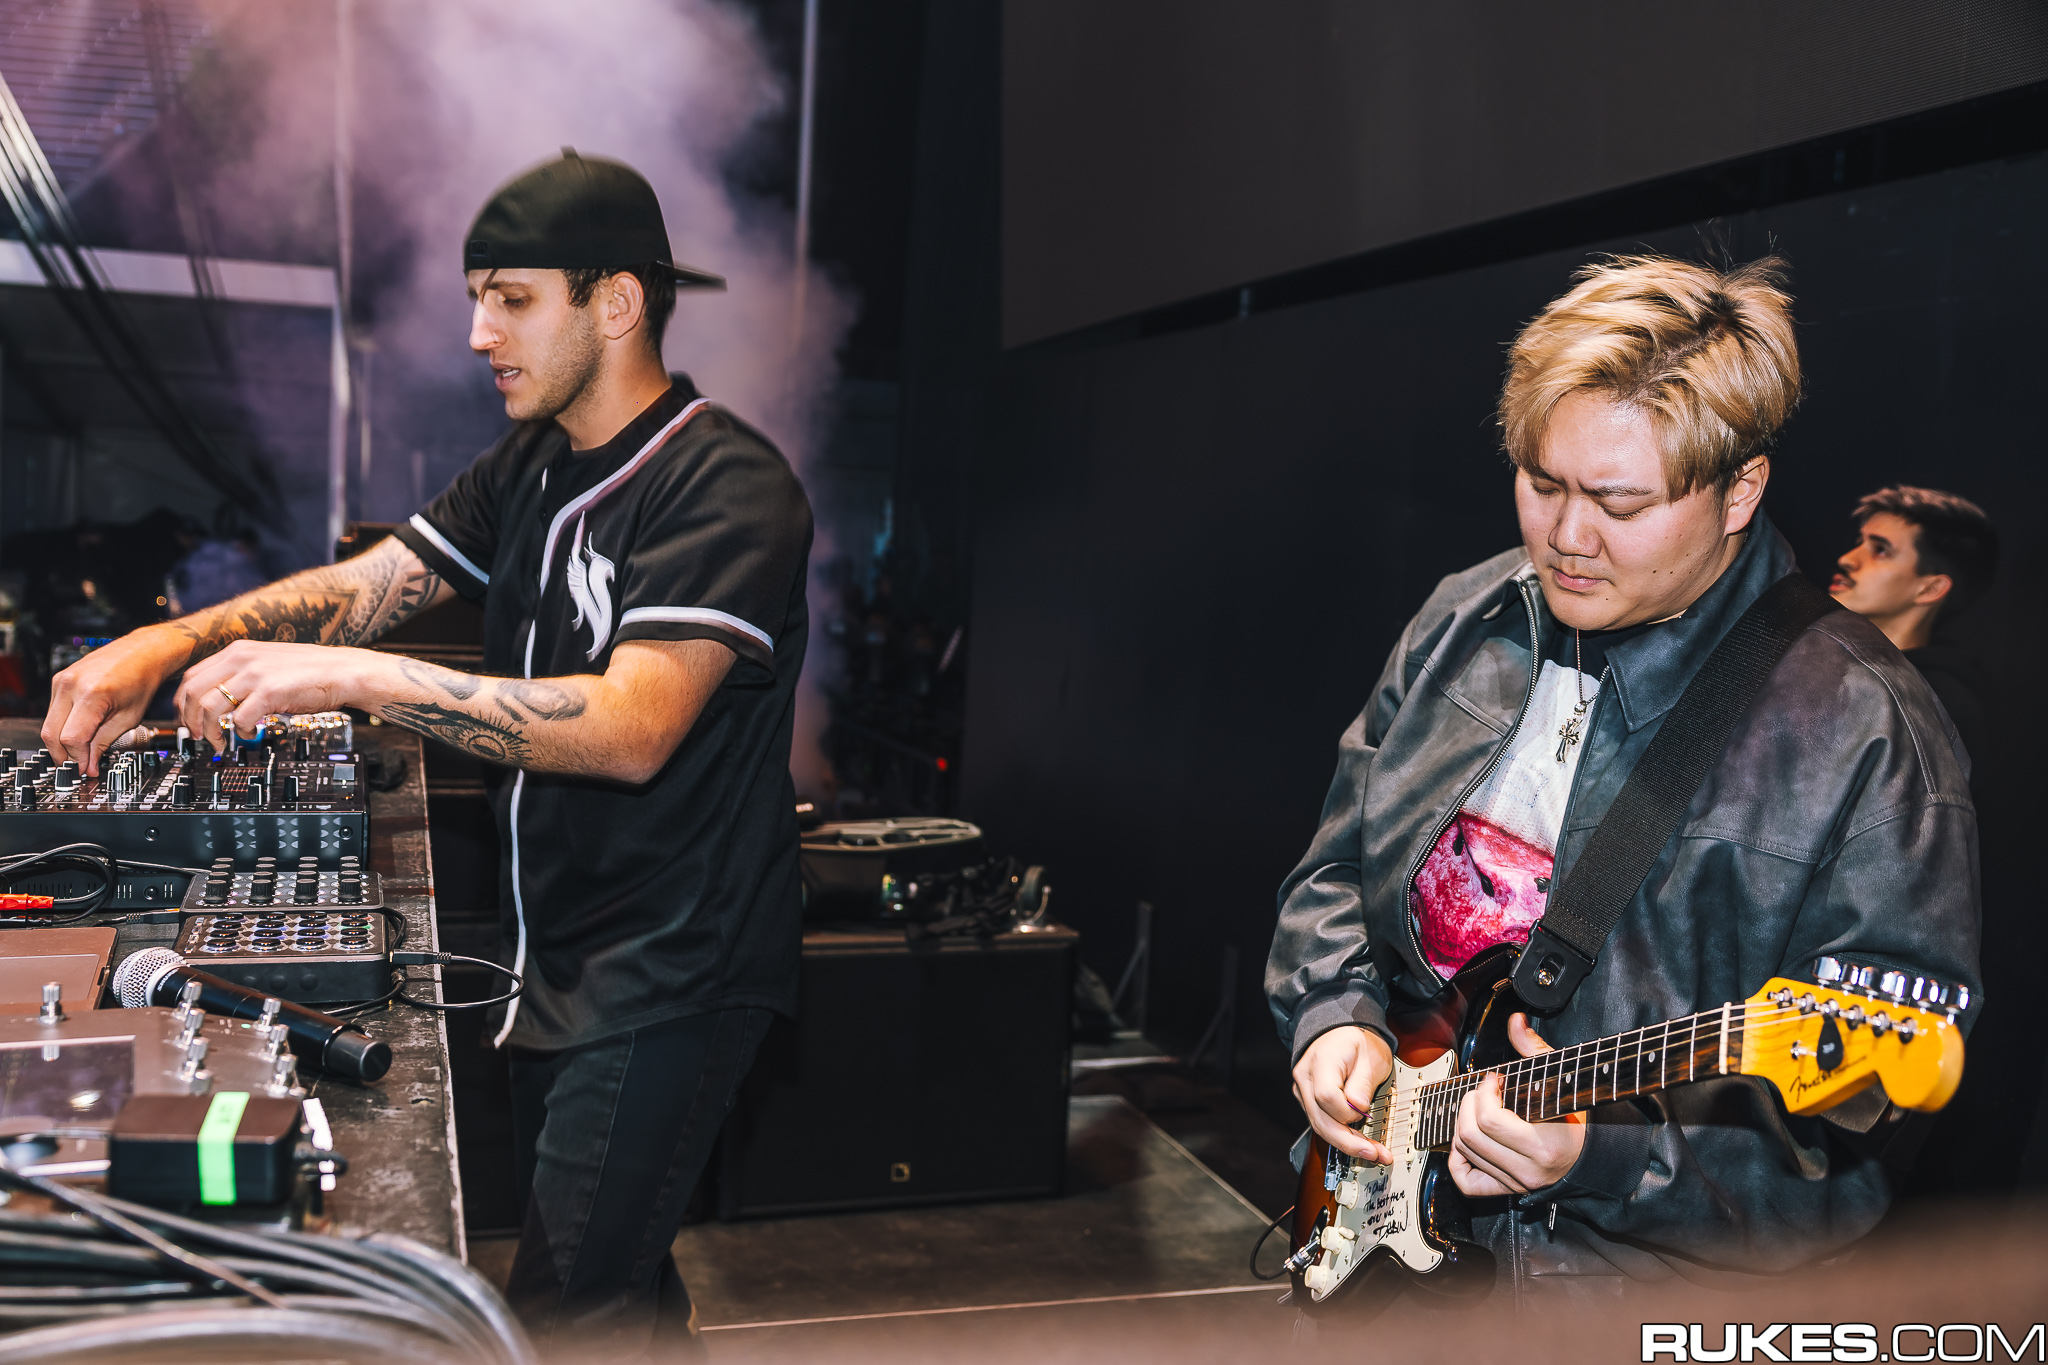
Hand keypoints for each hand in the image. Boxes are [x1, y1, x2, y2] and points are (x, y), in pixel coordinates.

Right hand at [44, 627, 191, 774]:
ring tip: (82, 750)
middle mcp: (70, 685)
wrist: (143, 652)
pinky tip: (79, 732)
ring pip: (49, 723)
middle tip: (79, 766)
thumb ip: (105, 742)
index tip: (87, 770)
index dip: (78, 759)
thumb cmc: (142, 679)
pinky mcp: (59, 680)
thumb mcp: (129, 717)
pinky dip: (63, 726)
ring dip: (62, 742)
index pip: (72, 738)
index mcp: (91, 694)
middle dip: (64, 755)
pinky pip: (53, 711)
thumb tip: (89, 765)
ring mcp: (61, 680)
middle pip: (51, 734)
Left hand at [172, 642, 380, 753]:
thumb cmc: (311, 671)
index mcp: (238, 651)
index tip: (187, 719)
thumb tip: (220, 698)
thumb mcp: (267, 663)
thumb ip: (242, 674)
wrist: (344, 671)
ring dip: (210, 730)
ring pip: (210, 707)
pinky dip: (240, 731)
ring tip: (219, 741)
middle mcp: (242, 659)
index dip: (183, 703)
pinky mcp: (270, 692)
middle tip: (197, 736)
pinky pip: (240, 718)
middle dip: (190, 720)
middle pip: (194, 692)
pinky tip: (250, 733)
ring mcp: (255, 674)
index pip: (192, 676)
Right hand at [1293, 1026, 1395, 1163]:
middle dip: (1349, 1141)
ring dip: (1347, 1143)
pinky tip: (1359, 1142)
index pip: (1327, 1096)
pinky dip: (1341, 1135)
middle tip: (1375, 1153)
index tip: (1367, 1111)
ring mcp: (1303, 1090)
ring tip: (1373, 1152)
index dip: (1348, 1111)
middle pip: (1320, 1119)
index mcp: (1321, 1060)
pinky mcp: (1307, 1101)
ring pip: (1319, 1126)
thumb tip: (1358, 1107)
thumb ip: (1364, 1081)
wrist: (1340, 1035)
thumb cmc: (1357, 1043)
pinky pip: (1322, 1122)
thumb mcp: (1372, 1055)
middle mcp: (1306, 1077)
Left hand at [1448, 1013, 1586, 1196]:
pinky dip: (1459, 1159)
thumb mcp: (1561, 1080)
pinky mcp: (1508, 1190)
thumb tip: (1515, 1021)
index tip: (1494, 1079)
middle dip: (1469, 1104)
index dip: (1484, 1092)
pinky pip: (1468, 1183)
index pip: (1489, 1121)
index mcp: (1543, 1147)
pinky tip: (1467, 1139)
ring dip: (1463, 1123)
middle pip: (1470, 1135)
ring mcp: (1516, 1183)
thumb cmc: (1578, 1118)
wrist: (1592, 1157)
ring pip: (1465, 1152)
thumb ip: (1535, 1050)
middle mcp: (1527, 1170)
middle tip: (1484, 1091)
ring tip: (1479, 1108)